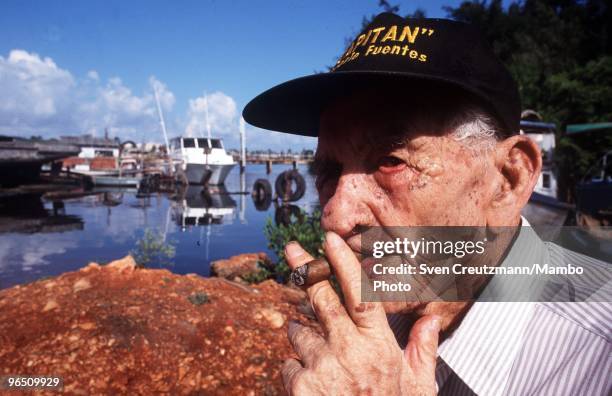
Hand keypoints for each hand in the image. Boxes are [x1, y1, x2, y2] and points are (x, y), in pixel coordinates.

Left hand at [282, 232, 440, 394]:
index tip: (329, 239)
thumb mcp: (419, 387)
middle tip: (292, 249)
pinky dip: (295, 368)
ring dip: (302, 334)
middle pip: (320, 299)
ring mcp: (321, 367)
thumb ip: (424, 349)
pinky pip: (288, 364)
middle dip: (304, 269)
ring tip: (319, 355)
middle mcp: (348, 350)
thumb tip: (431, 318)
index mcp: (378, 345)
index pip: (360, 294)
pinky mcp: (300, 387)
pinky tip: (312, 384)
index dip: (343, 263)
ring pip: (299, 332)